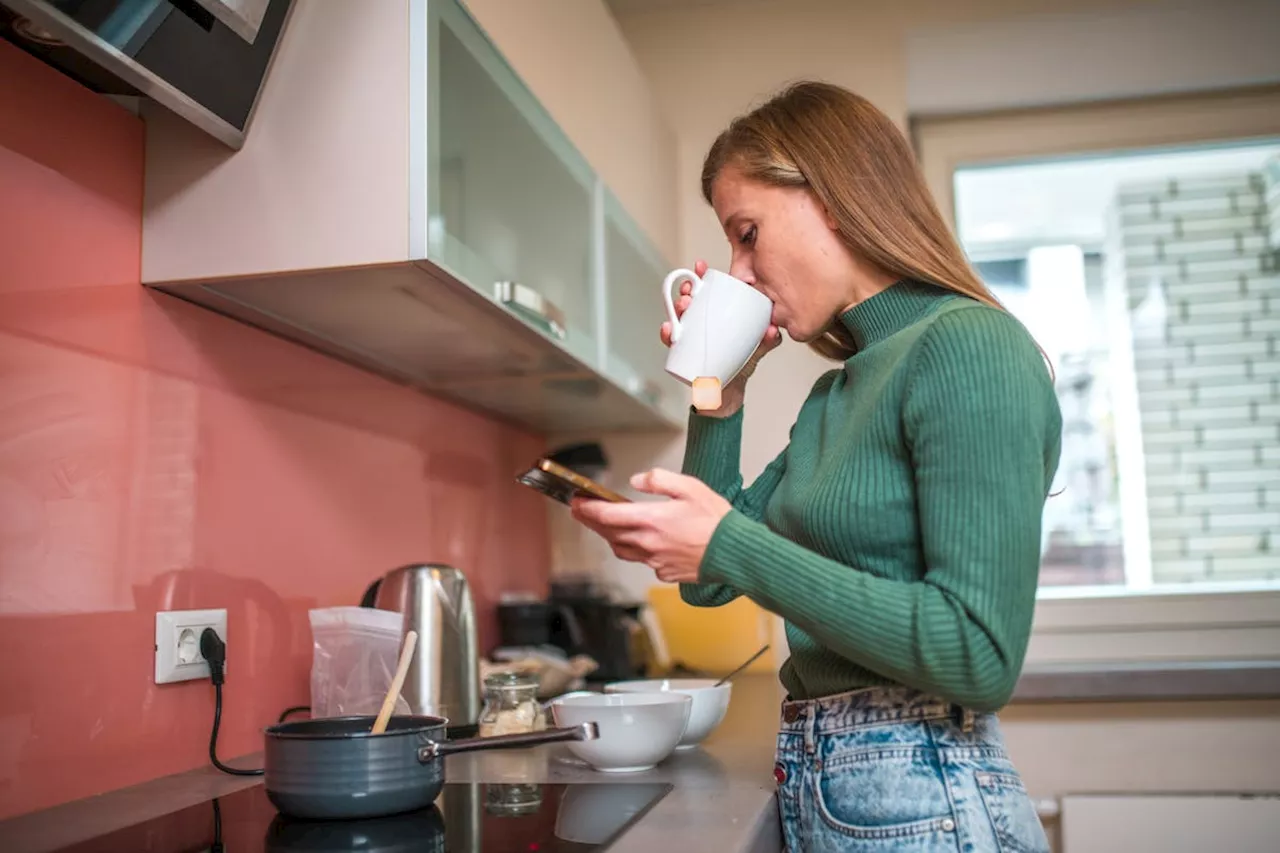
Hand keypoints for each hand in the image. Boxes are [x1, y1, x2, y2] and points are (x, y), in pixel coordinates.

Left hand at [569, 468, 731, 583]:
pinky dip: (634, 550)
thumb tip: (636, 481)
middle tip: (580, 511)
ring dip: (608, 537)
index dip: (587, 508)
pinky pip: (641, 561)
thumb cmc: (716, 520)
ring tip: (604, 526)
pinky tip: (639, 541)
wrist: (734, 553)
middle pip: (608, 533)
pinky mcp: (664, 572)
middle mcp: (648, 543)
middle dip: (590, 521)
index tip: (576, 501)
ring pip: (621, 549)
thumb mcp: (690, 487)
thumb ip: (659, 480)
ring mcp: (655, 561)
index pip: (607, 515)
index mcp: (652, 520)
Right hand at [660, 259, 782, 414]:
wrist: (729, 393)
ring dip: (676, 309)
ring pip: (678, 318)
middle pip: (689, 301)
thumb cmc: (741, 365)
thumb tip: (772, 330)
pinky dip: (668, 334)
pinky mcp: (682, 354)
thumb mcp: (758, 349)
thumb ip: (768, 340)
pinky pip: (672, 343)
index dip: (701, 276)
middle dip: (687, 291)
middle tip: (691, 291)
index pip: (707, 291)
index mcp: (716, 317)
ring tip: (682, 306)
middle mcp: (700, 324)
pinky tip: (669, 329)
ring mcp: (690, 338)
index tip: (700, 267)